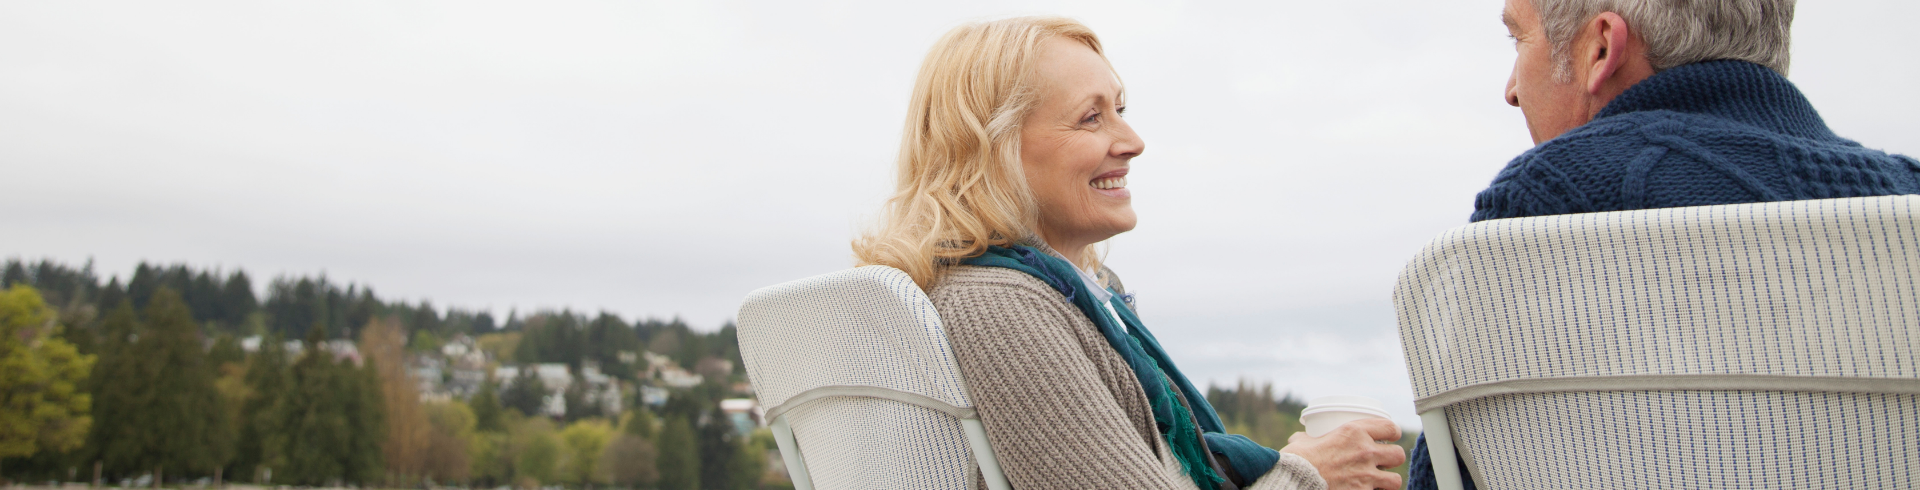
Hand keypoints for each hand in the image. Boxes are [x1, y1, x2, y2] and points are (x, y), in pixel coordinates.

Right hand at [1278, 419, 1405, 489]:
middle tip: (1383, 462)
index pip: (1390, 427)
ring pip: (1396, 479)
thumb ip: (1310, 438)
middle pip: (1398, 454)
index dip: (1393, 433)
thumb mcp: (1304, 441)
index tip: (1391, 437)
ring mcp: (1366, 475)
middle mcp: (1365, 452)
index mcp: (1353, 432)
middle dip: (1392, 459)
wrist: (1294, 482)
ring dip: (1388, 481)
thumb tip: (1300, 438)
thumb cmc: (1297, 460)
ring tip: (1380, 482)